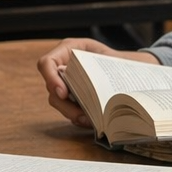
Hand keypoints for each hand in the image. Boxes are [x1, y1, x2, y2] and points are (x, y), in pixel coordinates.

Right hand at [37, 37, 160, 127]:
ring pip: (58, 102)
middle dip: (64, 104)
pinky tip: (91, 121)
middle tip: (80, 115)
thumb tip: (110, 76)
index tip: (63, 93)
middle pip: (51, 88)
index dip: (51, 79)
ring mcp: (65, 83)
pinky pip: (68, 109)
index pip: (47, 63)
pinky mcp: (71, 97)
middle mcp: (62, 67)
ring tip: (88, 120)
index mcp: (68, 50)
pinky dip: (78, 116)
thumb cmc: (117, 58)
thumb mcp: (111, 56)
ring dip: (72, 113)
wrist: (125, 68)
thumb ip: (106, 64)